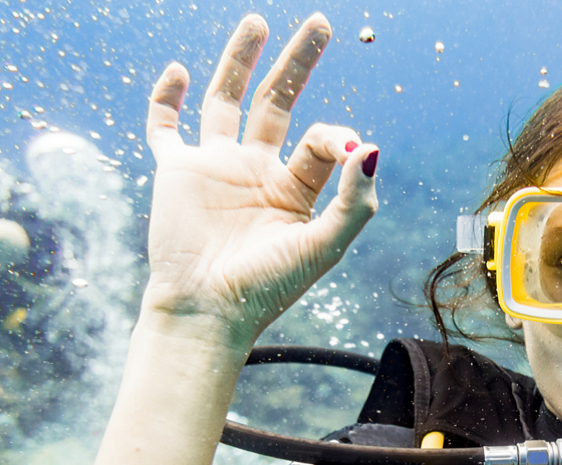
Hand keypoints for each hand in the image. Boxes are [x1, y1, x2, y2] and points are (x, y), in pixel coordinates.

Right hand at [143, 13, 377, 351]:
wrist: (209, 313)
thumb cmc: (269, 287)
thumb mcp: (323, 246)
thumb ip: (353, 201)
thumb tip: (370, 145)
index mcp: (296, 189)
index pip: (319, 141)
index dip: (332, 135)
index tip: (342, 147)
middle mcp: (259, 171)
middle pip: (279, 103)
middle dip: (299, 64)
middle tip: (320, 23)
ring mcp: (217, 167)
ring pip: (228, 100)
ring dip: (241, 60)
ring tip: (257, 22)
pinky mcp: (177, 172)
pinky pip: (166, 127)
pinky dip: (166, 99)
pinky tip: (177, 71)